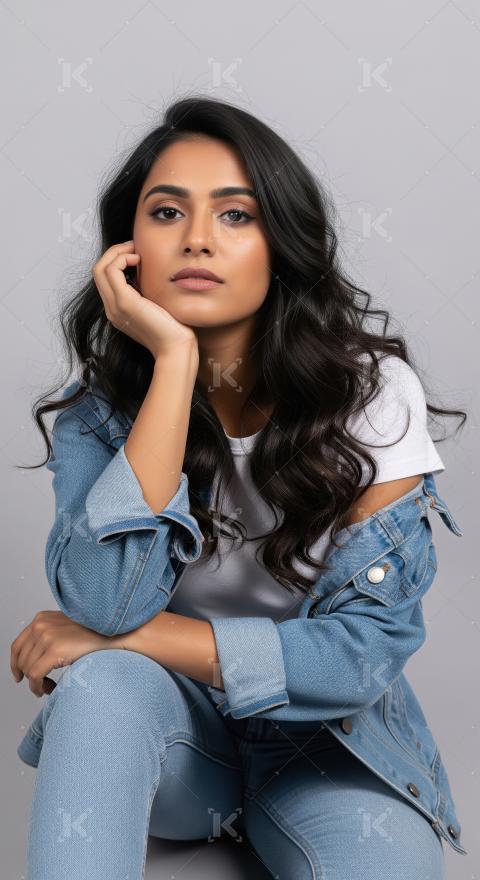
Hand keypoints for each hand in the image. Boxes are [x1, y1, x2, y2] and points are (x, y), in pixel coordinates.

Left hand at [10, 610, 120, 697]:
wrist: (114, 633)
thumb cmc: (93, 634)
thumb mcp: (64, 629)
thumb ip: (48, 637)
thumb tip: (34, 659)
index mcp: (41, 619)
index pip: (17, 645)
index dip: (15, 664)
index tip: (19, 675)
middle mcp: (40, 625)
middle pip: (21, 659)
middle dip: (28, 676)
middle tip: (41, 685)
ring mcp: (47, 637)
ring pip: (28, 669)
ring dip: (35, 683)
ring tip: (48, 687)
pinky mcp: (54, 650)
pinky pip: (35, 676)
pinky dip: (38, 687)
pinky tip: (48, 688)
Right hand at [92, 240, 198, 359]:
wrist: (175, 349)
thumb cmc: (173, 330)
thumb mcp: (156, 306)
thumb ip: (147, 293)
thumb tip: (151, 272)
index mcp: (117, 310)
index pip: (105, 278)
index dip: (117, 260)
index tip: (137, 253)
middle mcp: (111, 308)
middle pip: (98, 270)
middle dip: (114, 252)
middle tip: (135, 246)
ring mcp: (115, 306)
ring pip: (100, 268)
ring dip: (117, 253)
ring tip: (136, 251)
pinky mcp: (124, 302)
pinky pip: (112, 270)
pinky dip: (122, 258)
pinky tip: (139, 260)